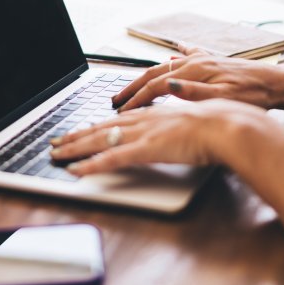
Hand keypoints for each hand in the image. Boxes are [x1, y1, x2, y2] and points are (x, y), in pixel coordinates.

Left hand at [49, 99, 268, 174]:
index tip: (78, 130)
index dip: (94, 126)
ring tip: (57, 154)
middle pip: (102, 127)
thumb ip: (176, 128)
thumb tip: (173, 133)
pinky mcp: (147, 149)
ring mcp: (144, 134)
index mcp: (154, 114)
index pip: (116, 120)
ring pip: (101, 139)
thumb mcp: (191, 123)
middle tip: (56, 142)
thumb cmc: (217, 125)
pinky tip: (78, 170)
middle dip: (76, 135)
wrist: (227, 125)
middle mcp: (144, 120)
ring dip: (76, 147)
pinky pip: (113, 158)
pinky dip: (93, 164)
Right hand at [112, 47, 283, 111]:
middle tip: (115, 101)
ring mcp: (202, 60)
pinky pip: (187, 55)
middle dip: (132, 88)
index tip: (121, 111)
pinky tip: (172, 53)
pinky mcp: (212, 61)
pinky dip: (175, 56)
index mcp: (195, 71)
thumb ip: (194, 93)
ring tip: (133, 87)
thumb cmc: (254, 95)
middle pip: (154, 74)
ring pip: (165, 67)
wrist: (277, 84)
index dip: (136, 99)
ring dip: (146, 77)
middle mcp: (195, 61)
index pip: (156, 86)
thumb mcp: (224, 99)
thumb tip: (168, 85)